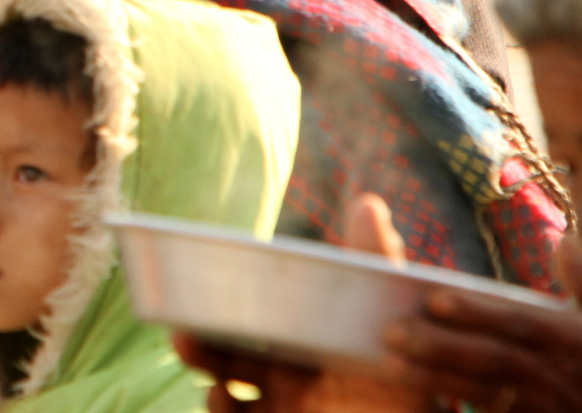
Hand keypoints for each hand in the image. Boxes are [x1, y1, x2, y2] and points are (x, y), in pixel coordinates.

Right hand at [173, 194, 435, 412]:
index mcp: (311, 342)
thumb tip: (368, 201)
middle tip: (183, 328)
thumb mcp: (396, 323)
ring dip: (201, 364)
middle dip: (201, 337)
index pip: (260, 315)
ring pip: (222, 383)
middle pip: (229, 350)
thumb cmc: (410, 390)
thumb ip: (378, 264)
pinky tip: (219, 397)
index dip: (227, 298)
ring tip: (188, 347)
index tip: (202, 279)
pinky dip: (218, 408)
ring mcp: (282, 406)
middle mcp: (291, 376)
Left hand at [382, 232, 581, 412]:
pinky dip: (451, 403)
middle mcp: (552, 371)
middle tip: (391, 331)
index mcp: (567, 337)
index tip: (434, 300)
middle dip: (442, 347)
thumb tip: (563, 242)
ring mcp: (541, 403)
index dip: (478, 313)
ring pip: (484, 391)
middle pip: (492, 359)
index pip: (519, 323)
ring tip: (390, 363)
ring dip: (437, 378)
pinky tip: (416, 392)